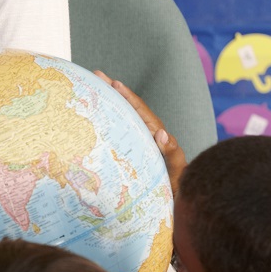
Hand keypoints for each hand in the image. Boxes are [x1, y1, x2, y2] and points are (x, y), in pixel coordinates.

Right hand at [95, 71, 186, 194]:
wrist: (176, 198)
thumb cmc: (177, 185)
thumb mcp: (176, 171)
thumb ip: (171, 153)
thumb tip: (161, 133)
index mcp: (157, 135)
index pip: (141, 111)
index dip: (128, 97)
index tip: (115, 83)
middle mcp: (148, 132)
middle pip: (130, 106)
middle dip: (115, 89)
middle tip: (98, 74)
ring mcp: (140, 138)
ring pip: (123, 114)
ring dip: (110, 99)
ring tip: (93, 85)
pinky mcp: (133, 146)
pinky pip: (119, 126)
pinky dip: (108, 115)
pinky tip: (93, 113)